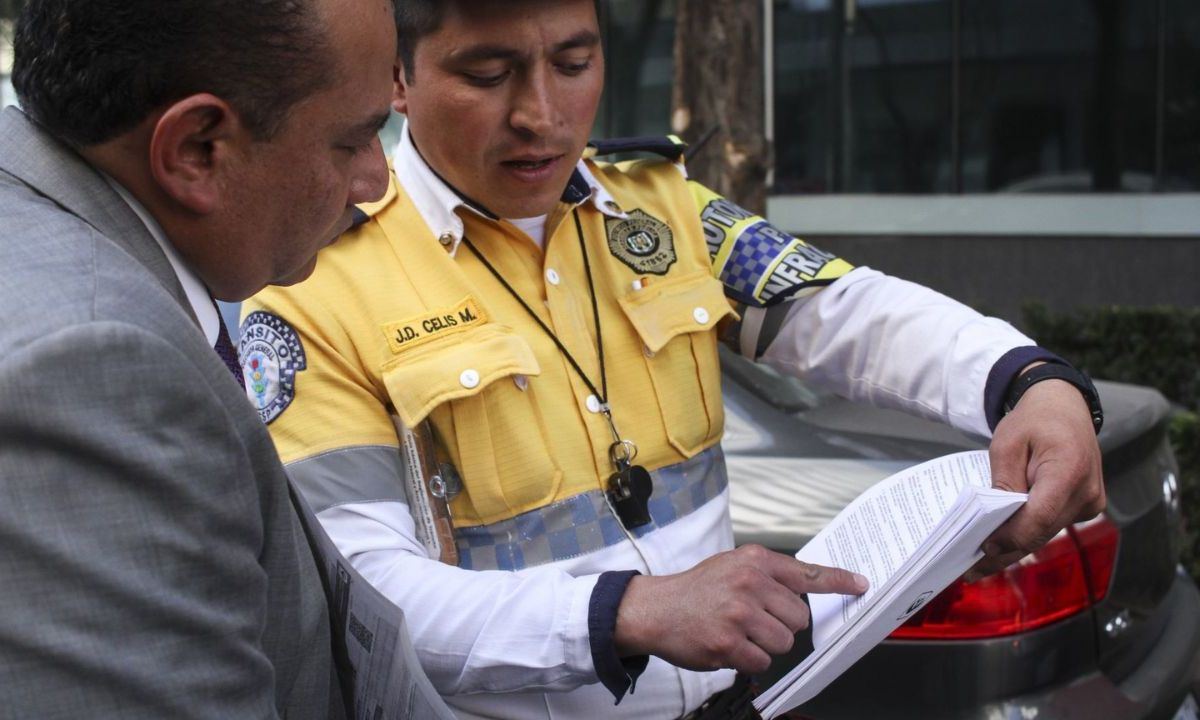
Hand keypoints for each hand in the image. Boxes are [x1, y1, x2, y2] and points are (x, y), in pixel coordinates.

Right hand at [613, 545, 867, 674]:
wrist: (654, 609)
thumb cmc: (695, 590)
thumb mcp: (732, 567)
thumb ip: (766, 575)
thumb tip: (804, 590)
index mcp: (753, 562)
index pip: (805, 572)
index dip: (838, 581)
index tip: (860, 585)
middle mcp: (749, 583)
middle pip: (799, 618)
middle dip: (781, 625)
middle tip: (753, 620)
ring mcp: (739, 613)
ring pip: (783, 643)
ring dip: (764, 645)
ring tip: (738, 633)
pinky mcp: (728, 642)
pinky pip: (761, 662)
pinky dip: (748, 661)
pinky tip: (728, 646)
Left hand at [970, 375, 1104, 579]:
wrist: (1065, 408)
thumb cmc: (1035, 420)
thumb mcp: (1006, 444)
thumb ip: (1003, 481)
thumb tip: (995, 520)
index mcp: (1070, 470)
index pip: (1039, 517)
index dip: (1010, 537)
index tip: (982, 548)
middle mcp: (1087, 493)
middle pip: (1041, 532)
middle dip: (1006, 551)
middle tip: (972, 569)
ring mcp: (1090, 503)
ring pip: (1046, 534)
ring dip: (1015, 547)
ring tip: (980, 563)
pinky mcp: (1086, 507)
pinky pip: (1052, 526)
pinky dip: (1028, 534)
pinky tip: (1003, 544)